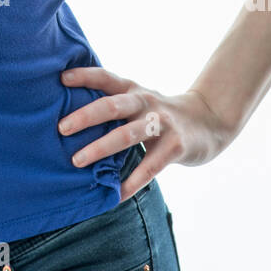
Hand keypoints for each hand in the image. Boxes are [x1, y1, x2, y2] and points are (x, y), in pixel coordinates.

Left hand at [58, 67, 237, 200]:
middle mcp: (145, 102)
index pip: (106, 78)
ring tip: (77, 161)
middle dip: (86, 116)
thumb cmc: (160, 114)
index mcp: (133, 90)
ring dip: (100, 148)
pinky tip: (115, 195)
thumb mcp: (139, 101)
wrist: (209, 121)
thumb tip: (69, 119)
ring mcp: (162, 123)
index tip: (61, 78)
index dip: (85, 76)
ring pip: (127, 135)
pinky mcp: (175, 145)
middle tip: (61, 128)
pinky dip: (131, 182)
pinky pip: (150, 167)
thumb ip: (113, 106)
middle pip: (112, 105)